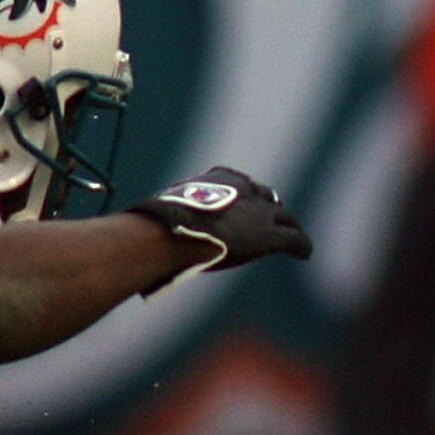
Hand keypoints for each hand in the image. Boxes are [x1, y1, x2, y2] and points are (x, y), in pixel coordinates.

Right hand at [130, 168, 313, 292]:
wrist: (171, 234)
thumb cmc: (156, 229)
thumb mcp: (161, 217)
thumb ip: (163, 222)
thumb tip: (129, 239)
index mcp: (218, 180)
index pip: (240, 184)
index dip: (246, 198)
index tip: (244, 206)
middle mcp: (244, 189)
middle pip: (267, 197)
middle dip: (270, 209)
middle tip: (273, 221)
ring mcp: (260, 212)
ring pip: (285, 218)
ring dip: (288, 227)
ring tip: (291, 236)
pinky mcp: (270, 235)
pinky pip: (295, 240)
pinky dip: (301, 247)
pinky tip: (304, 254)